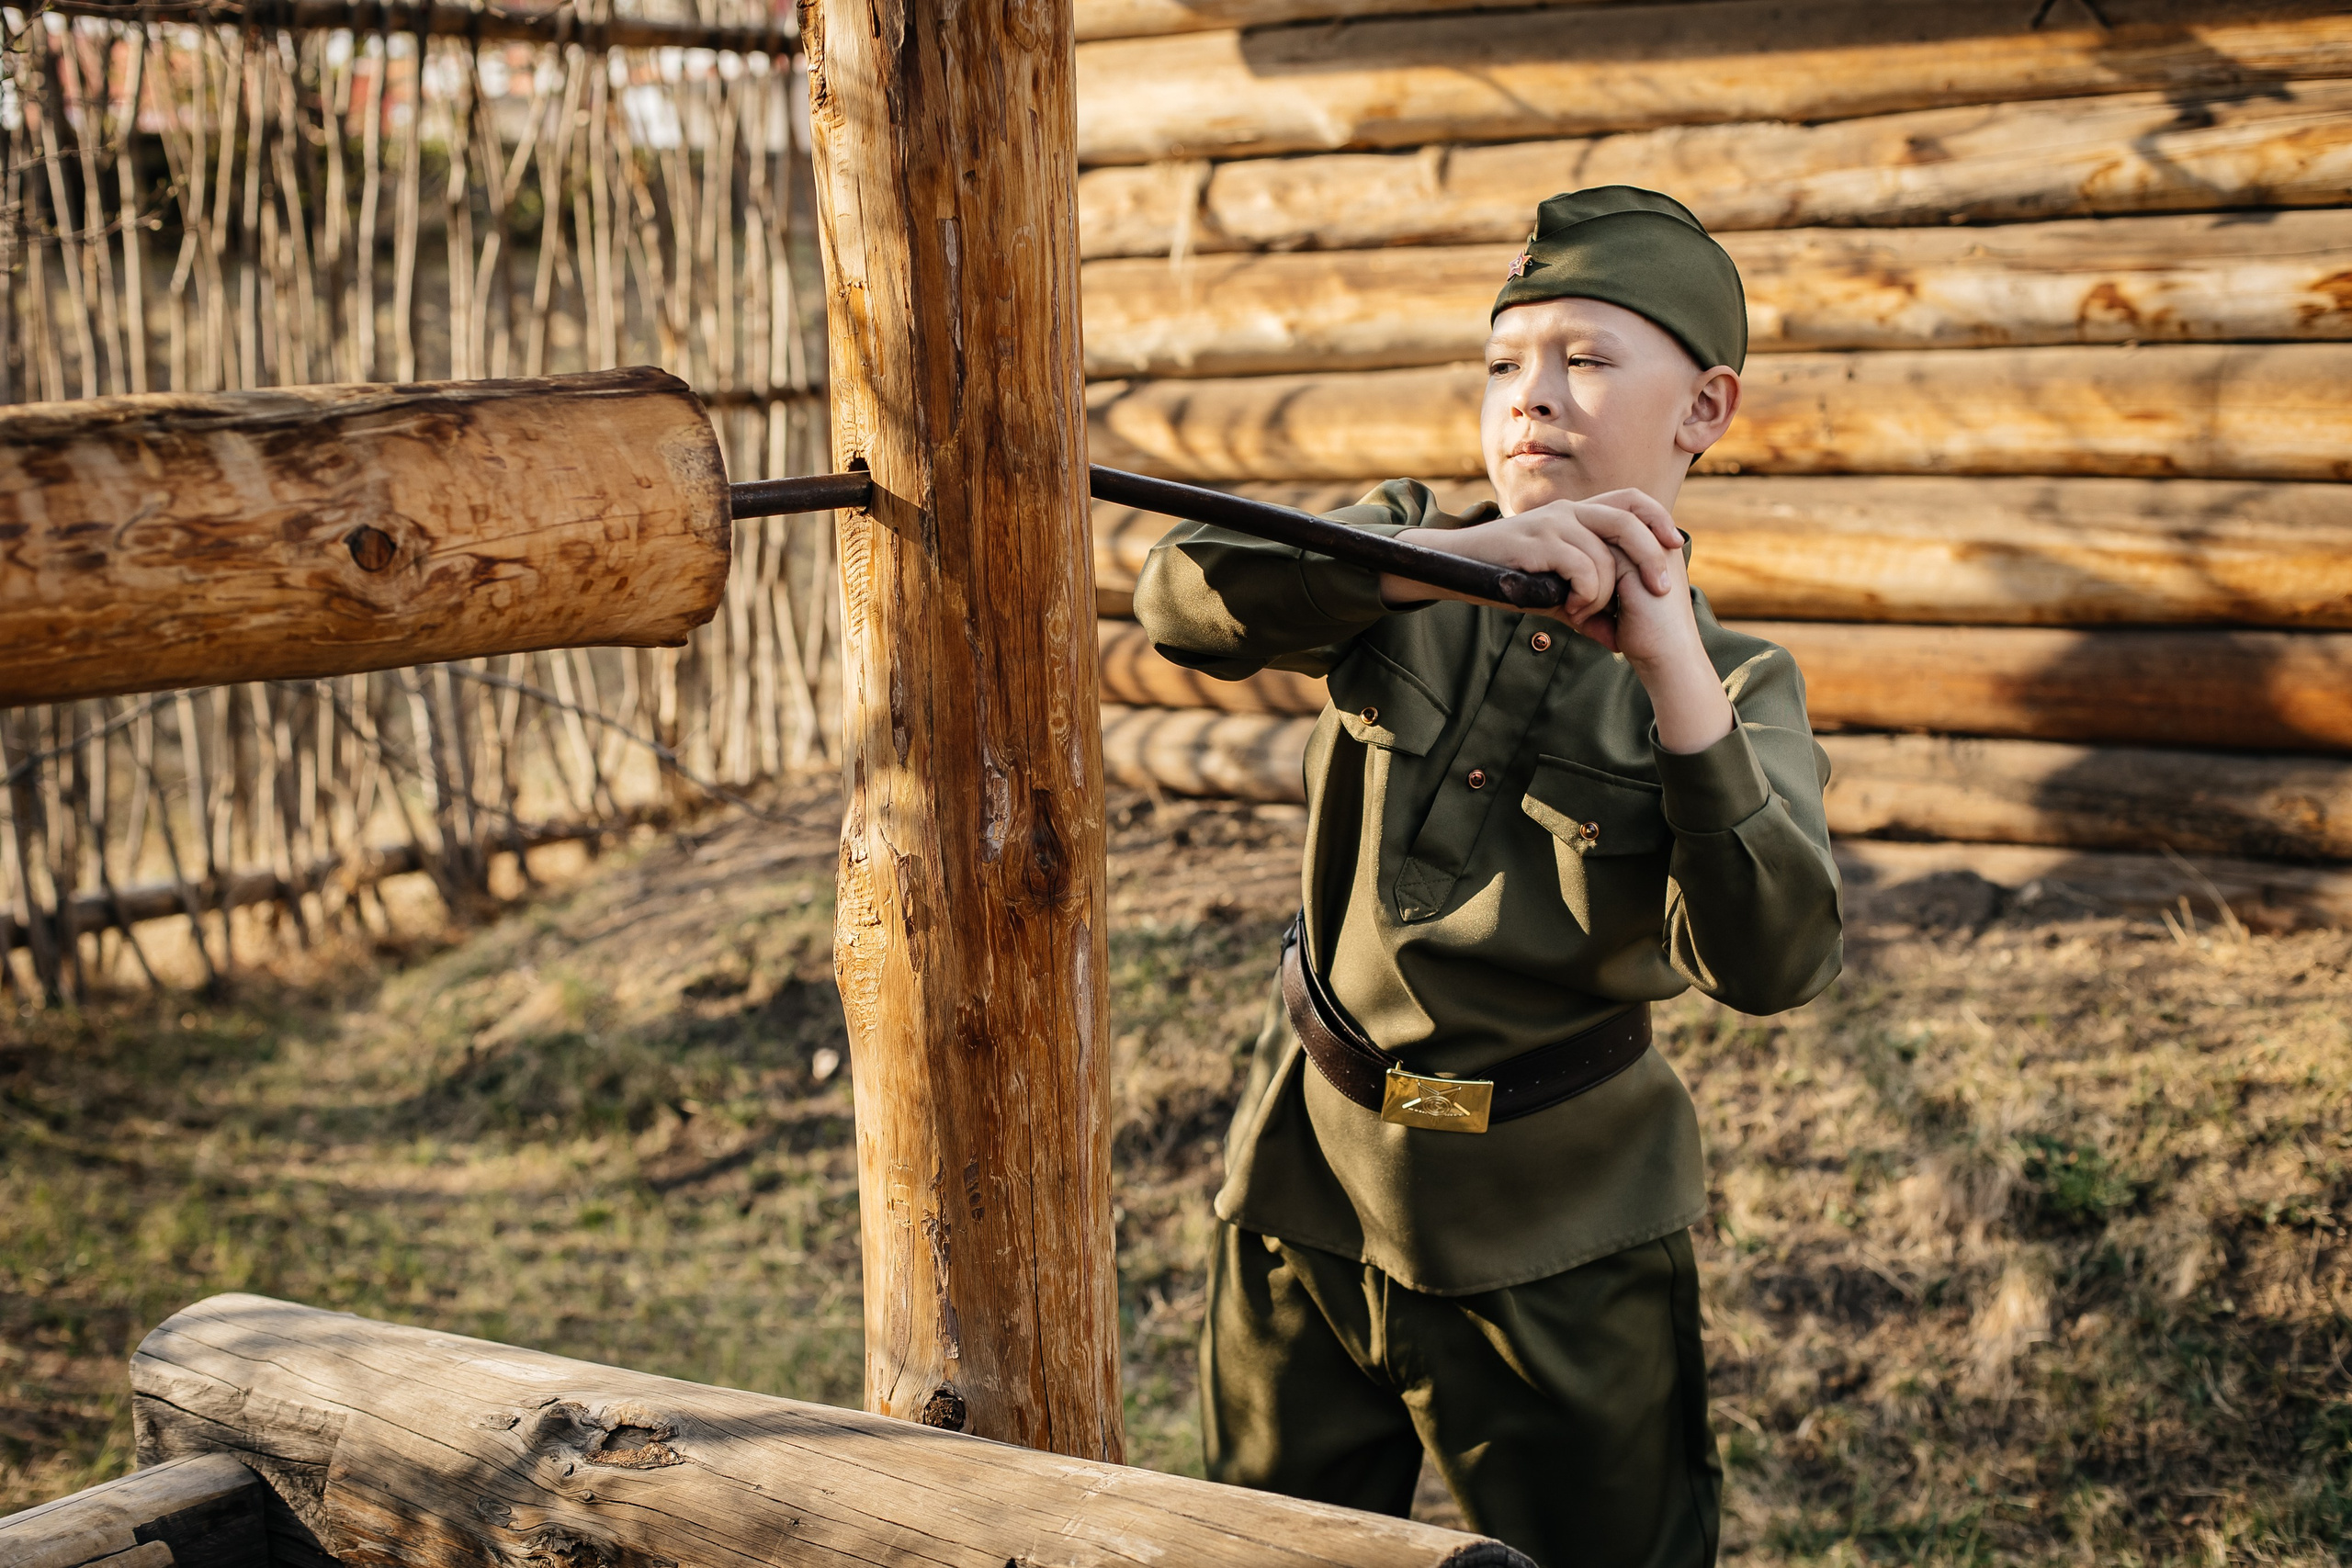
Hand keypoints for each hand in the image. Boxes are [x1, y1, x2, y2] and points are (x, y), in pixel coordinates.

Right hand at [1381, 489, 1733, 753]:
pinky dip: (1585, 593)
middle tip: (1661, 591)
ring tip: (1584, 612)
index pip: (1629, 501)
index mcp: (1576, 514)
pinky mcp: (1535, 541)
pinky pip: (1580, 567)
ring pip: (1604, 555)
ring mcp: (1551, 523)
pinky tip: (1568, 608)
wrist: (1455, 569)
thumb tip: (1616, 640)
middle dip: (1650, 556)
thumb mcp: (1552, 592)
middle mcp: (1567, 511)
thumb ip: (1586, 607)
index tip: (1674, 546)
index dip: (1656, 519)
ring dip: (1604, 592)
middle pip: (1627, 521)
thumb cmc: (1505, 579)